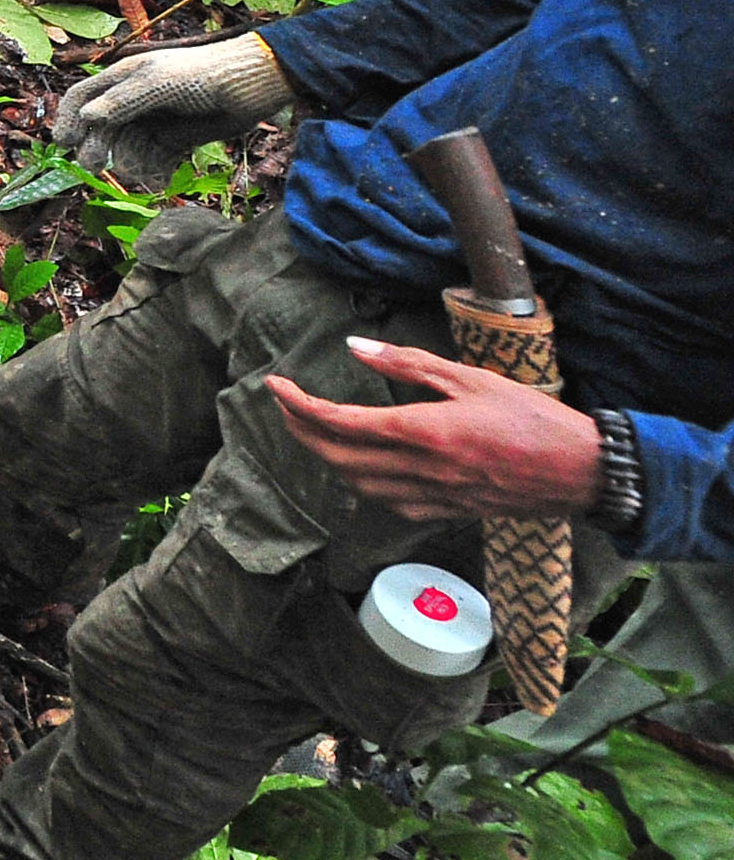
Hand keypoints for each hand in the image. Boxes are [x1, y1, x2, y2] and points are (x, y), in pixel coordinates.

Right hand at [49, 34, 291, 189]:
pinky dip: (153, 171)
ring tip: (140, 174)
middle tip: (94, 166)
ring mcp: (155, 120)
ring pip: (128, 148)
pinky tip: (160, 178)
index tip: (63, 144)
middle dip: (97, 147)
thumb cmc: (203, 74)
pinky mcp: (176, 140)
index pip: (83, 97)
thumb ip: (122, 101)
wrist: (252, 85)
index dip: (68, 118)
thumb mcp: (158, 83)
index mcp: (125, 78)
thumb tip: (86, 117)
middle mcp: (135, 100)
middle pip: (102, 128)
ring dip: (129, 162)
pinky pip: (153, 160)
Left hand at [271, 339, 606, 522]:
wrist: (582, 472)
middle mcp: (419, 469)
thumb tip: (356, 348)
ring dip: (327, 458)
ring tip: (314, 431)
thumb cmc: (532, 419)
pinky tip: (361, 466)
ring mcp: (432, 496)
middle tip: (284, 406)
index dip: (298, 404)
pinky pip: (388, 502)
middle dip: (301, 431)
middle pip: (336, 457)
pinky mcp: (446, 511)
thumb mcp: (470, 378)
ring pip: (357, 484)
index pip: (338, 421)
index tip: (276, 385)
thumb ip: (409, 363)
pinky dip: (362, 483)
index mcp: (421, 432)